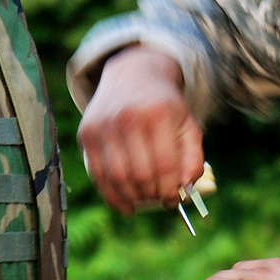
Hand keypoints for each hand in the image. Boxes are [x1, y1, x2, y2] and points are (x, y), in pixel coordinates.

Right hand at [78, 45, 204, 213]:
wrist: (132, 75)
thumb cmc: (164, 107)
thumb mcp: (187, 125)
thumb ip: (193, 158)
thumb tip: (185, 190)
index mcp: (158, 113)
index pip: (165, 165)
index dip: (171, 189)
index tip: (174, 198)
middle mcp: (127, 117)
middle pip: (140, 174)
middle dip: (153, 194)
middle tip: (159, 198)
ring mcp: (103, 125)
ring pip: (117, 178)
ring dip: (132, 198)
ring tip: (144, 200)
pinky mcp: (87, 133)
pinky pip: (97, 174)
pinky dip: (111, 196)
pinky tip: (124, 204)